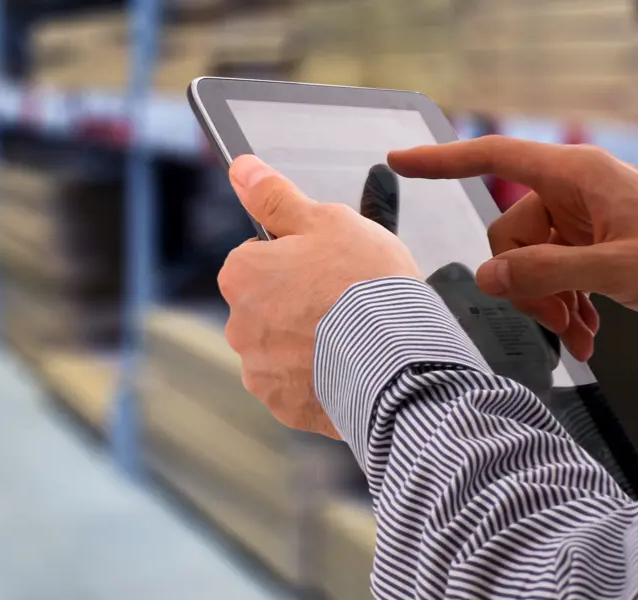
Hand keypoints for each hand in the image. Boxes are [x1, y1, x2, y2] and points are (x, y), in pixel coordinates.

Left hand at [218, 155, 421, 438]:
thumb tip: (241, 169)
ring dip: (309, 342)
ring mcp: (260, 370)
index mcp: (242, 274)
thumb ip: (276, 196)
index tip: (328, 265)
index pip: (257, 257)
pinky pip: (298, 385)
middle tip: (346, 300)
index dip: (297, 257)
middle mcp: (239, 324)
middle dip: (299, 302)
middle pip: (268, 304)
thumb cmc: (365, 282)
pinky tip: (350, 366)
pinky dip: (318, 377)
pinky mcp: (284, 405)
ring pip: (282, 346)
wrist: (398, 359)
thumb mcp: (326, 220)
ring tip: (355, 336)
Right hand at [388, 136, 637, 360]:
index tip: (400, 161)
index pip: (496, 159)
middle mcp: (573, 192)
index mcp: (576, 176)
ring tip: (579, 336)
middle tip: (558, 322)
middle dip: (525, 284)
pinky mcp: (592, 245)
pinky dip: (564, 306)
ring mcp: (582, 220)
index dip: (445, 161)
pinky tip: (584, 337)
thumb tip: (489, 276)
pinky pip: (555, 273)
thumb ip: (549, 272)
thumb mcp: (617, 269)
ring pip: (530, 262)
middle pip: (511, 234)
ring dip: (548, 303)